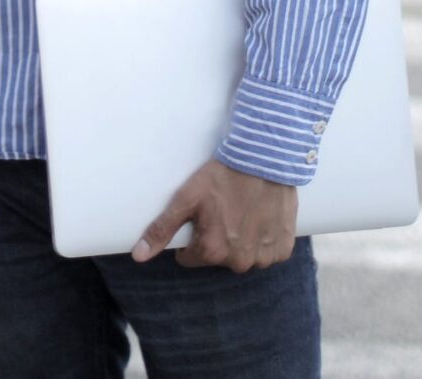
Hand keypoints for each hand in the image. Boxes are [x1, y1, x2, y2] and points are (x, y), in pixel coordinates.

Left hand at [133, 160, 297, 272]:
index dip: (193, 237)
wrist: (265, 159)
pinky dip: (264, 239)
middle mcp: (239, 261)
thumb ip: (162, 229)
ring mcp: (264, 257)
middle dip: (218, 239)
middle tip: (224, 210)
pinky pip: (269, 253)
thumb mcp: (186, 198)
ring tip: (243, 211)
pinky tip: (261, 217)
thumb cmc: (223, 176)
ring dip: (243, 241)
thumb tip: (138, 255)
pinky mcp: (283, 248)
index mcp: (212, 252)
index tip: (202, 216)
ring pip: (244, 257)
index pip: (190, 258)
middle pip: (218, 258)